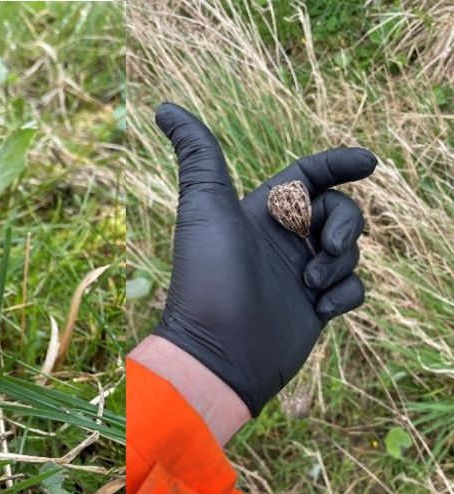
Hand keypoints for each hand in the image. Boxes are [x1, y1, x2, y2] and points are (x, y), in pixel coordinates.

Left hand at [153, 103, 375, 415]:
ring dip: (338, 262)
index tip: (368, 162)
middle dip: (345, 223)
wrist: (218, 350)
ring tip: (309, 284)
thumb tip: (163, 108)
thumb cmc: (209, 275)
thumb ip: (196, 154)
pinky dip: (344, 293)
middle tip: (323, 247)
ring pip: (349, 250)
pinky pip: (352, 288)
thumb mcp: (204, 205)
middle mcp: (281, 240)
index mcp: (260, 213)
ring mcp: (298, 275)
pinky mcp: (313, 308)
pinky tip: (319, 308)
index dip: (338, 163)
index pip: (308, 176)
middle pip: (338, 210)